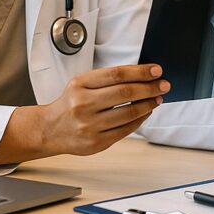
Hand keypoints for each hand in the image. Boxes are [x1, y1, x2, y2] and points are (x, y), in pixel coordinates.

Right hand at [43, 64, 167, 156]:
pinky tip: (145, 112)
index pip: (117, 74)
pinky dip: (140, 120)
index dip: (140, 71)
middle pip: (125, 93)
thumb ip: (107, 79)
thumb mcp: (81, 84)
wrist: (50, 130)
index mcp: (80, 85)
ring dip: (148, 104)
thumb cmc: (70, 104)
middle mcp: (83, 104)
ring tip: (156, 99)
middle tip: (162, 85)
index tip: (156, 70)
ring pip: (129, 113)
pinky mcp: (96, 142)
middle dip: (149, 88)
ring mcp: (89, 125)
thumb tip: (141, 76)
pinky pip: (126, 130)